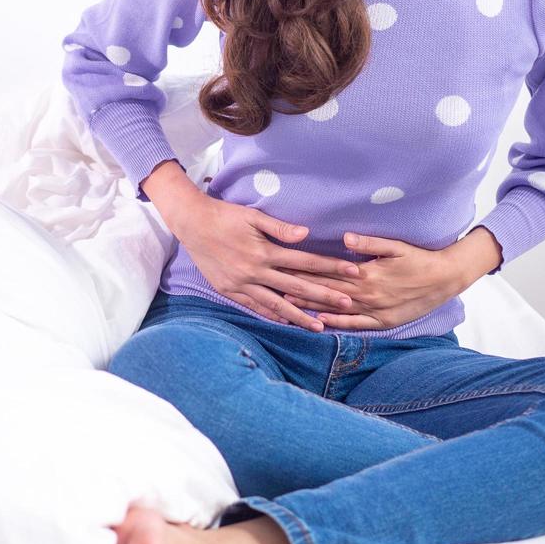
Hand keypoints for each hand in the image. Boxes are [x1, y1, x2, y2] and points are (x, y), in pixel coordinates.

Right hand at [172, 198, 364, 332]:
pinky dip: (271, 316)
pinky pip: (254, 307)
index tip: (353, 273)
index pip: (306, 262)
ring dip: (299, 316)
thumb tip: (306, 234)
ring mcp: (241, 284)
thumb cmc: (224, 216)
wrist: (192, 224)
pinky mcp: (229, 290)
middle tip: (348, 305)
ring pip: (276, 304)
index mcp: (264, 251)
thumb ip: (279, 228)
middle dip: (324, 297)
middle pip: (297, 287)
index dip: (331, 267)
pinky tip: (286, 322)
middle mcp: (255, 271)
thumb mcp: (252, 216)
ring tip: (320, 327)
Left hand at [278, 232, 478, 330]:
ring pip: (338, 309)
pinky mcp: (384, 322)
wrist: (445, 279)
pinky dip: (338, 324)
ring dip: (313, 308)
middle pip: (328, 291)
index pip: (329, 271)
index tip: (284, 266)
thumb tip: (345, 238)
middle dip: (302, 288)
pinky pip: (356, 325)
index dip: (306, 269)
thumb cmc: (419, 258)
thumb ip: (369, 243)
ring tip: (288, 306)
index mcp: (368, 273)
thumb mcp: (396, 246)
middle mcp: (369, 294)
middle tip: (275, 285)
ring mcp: (376, 310)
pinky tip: (321, 323)